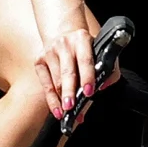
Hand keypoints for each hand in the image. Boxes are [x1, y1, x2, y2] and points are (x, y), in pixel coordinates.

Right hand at [36, 8, 105, 127]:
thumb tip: (104, 85)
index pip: (85, 60)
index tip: (89, 92)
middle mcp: (64, 44)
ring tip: (66, 114)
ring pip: (55, 81)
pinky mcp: (39, 61)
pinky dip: (51, 99)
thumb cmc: (84, 47)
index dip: (87, 77)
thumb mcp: (99, 50)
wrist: (62, 33)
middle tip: (71, 107)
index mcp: (82, 39)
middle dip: (69, 91)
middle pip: (67, 72)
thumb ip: (108, 67)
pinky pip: (45, 84)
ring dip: (61, 100)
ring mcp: (49, 52)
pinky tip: (57, 110)